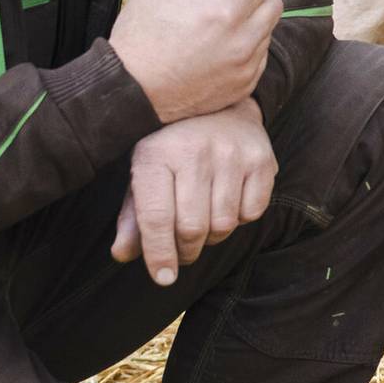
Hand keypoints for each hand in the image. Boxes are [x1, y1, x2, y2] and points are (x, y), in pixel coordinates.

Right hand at [110, 0, 282, 123]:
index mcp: (224, 11)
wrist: (128, 91)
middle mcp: (243, 41)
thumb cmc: (140, 35)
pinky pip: (260, 55)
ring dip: (250, 16)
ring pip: (268, 29)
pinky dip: (248, 43)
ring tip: (213, 19)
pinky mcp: (244, 86)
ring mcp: (246, 67)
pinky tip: (217, 43)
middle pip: (273, 1)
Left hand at [111, 98, 275, 285]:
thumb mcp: (145, 174)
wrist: (221, 104)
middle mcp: (194, 152)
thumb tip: (122, 255)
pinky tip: (230, 201)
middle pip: (191, 229)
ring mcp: (231, 154)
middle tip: (184, 250)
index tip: (163, 278)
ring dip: (213, 236)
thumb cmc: (173, 148)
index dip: (158, 255)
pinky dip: (241, 218)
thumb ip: (134, 216)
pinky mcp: (261, 159)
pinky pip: (252, 213)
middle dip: (186, 251)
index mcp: (155, 155)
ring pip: (223, 225)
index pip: (155, 218)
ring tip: (205, 222)